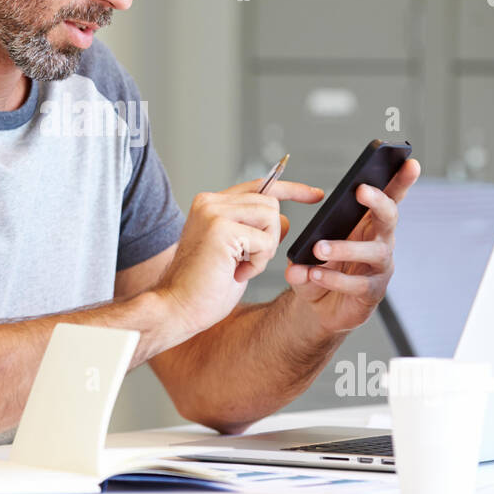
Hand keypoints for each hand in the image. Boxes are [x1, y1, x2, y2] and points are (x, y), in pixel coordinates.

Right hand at [153, 177, 322, 342]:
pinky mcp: (220, 228)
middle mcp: (209, 202)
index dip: (292, 189)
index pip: (259, 185)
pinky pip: (265, 240)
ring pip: (271, 216)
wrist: (177, 308)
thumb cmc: (204, 288)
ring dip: (266, 249)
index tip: (316, 194)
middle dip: (272, 236)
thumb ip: (257, 232)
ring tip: (241, 267)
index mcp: (210, 204)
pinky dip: (259, 262)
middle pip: (270, 202)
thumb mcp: (239, 254)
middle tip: (250, 261)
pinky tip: (237, 273)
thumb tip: (285, 219)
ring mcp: (213, 212)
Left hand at [285, 158, 421, 336]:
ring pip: (374, 251)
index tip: (408, 162)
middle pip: (389, 217)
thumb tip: (294, 267)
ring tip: (319, 248)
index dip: (401, 180)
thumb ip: (298, 259)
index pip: (389, 198)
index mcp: (367, 224)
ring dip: (346, 247)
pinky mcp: (372, 292)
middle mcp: (380, 241)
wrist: (321, 308)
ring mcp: (379, 267)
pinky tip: (316, 275)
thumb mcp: (304, 258)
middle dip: (378, 201)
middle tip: (361, 190)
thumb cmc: (319, 272)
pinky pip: (358, 283)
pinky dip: (335, 279)